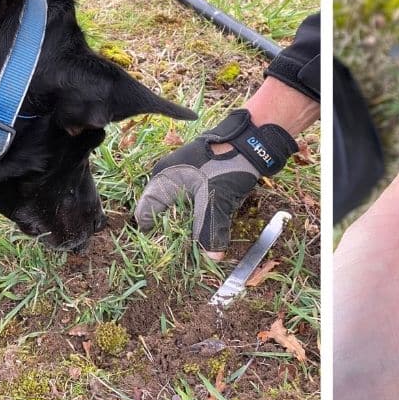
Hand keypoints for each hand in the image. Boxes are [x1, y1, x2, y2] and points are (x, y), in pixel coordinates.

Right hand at [133, 110, 296, 256]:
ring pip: (179, 205)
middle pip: (162, 210)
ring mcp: (184, 173)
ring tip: (198, 242)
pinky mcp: (200, 174)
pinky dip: (199, 212)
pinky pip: (193, 198)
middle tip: (185, 250)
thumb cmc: (228, 166)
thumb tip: (211, 258)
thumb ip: (209, 231)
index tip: (166, 251)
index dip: (154, 234)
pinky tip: (210, 223)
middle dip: (173, 231)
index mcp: (163, 179)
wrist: (252, 141)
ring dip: (188, 222)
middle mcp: (168, 175)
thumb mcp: (217, 201)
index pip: (145, 213)